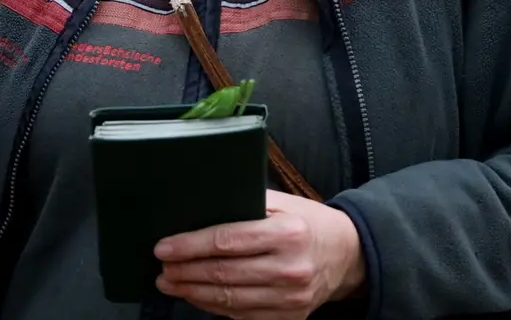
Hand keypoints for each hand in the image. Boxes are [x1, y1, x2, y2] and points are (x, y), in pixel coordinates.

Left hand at [153, 189, 365, 318]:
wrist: (349, 255)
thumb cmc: (309, 223)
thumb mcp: (285, 203)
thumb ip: (248, 203)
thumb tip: (202, 205)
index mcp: (287, 233)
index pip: (227, 241)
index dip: (190, 245)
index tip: (164, 247)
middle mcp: (290, 267)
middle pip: (224, 273)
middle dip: (185, 271)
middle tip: (161, 268)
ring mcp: (291, 298)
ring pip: (230, 300)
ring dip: (193, 293)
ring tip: (170, 283)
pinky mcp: (291, 317)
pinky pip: (243, 316)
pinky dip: (214, 308)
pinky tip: (197, 297)